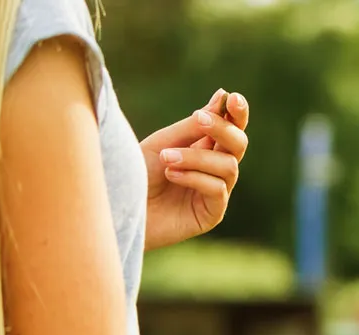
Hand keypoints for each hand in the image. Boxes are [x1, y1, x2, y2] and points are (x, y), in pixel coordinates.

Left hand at [140, 88, 249, 250]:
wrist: (119, 207)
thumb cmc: (136, 173)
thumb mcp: (163, 143)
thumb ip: (193, 126)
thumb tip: (222, 97)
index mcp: (205, 148)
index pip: (232, 129)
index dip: (237, 114)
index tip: (232, 98)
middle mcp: (215, 169)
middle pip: (238, 144)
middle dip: (223, 129)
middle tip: (200, 119)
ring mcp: (216, 192)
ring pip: (228, 166)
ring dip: (197, 157)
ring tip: (166, 159)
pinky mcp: (212, 214)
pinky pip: (217, 189)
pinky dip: (194, 177)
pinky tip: (170, 175)